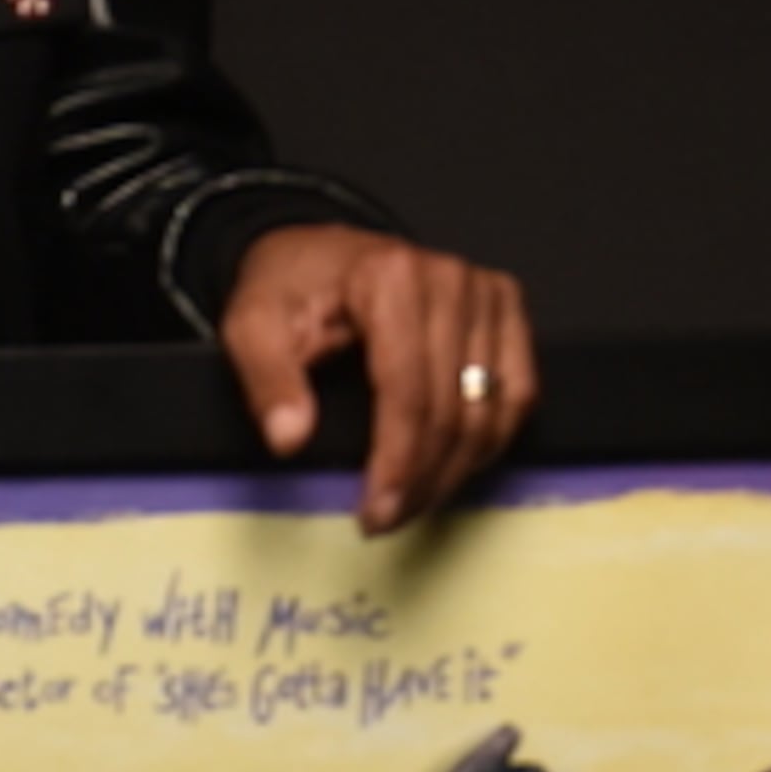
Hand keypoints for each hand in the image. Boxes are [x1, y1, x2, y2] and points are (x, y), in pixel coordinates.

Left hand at [220, 223, 535, 537]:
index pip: (409, 392)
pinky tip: (454, 466)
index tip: (376, 513)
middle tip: (387, 519)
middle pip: (453, 407)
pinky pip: (519, 391)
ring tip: (415, 502)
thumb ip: (267, 380)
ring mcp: (485, 291)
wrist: (319, 253)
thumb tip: (290, 437)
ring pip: (493, 408)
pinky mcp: (505, 306)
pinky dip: (491, 439)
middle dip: (423, 478)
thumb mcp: (251, 325)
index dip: (397, 463)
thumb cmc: (289, 288)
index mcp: (391, 278)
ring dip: (458, 469)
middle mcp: (450, 279)